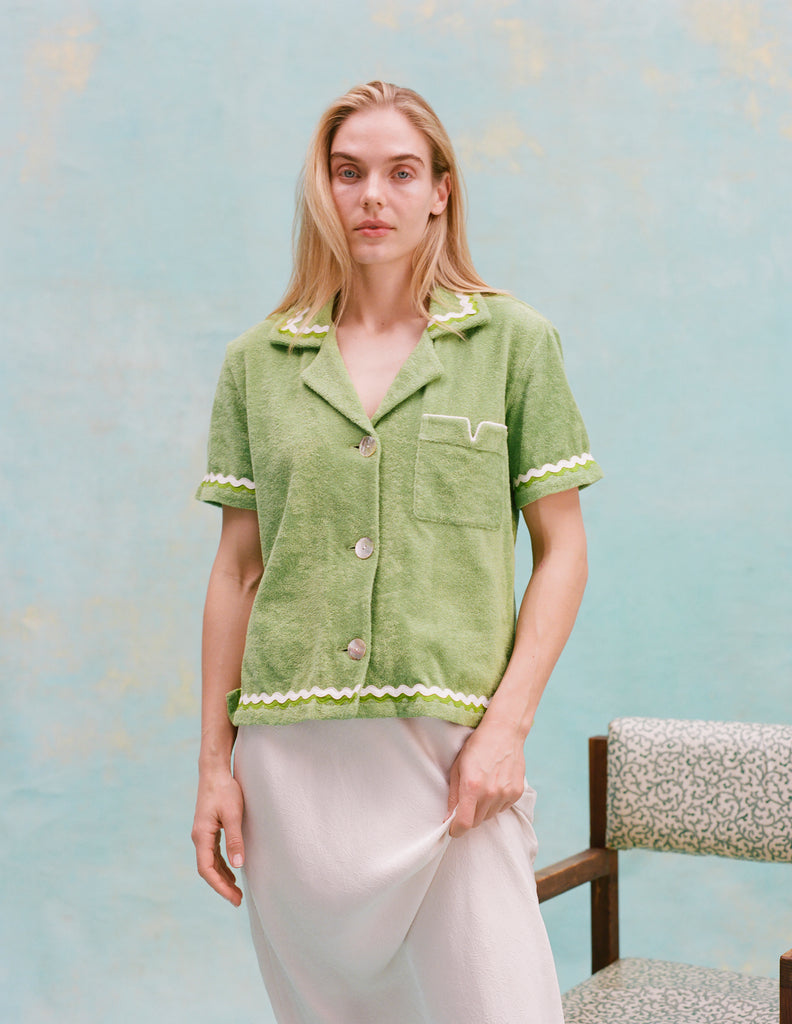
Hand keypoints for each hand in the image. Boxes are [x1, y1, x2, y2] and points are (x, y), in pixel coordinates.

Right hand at [191, 768, 244, 905]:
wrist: (214, 771)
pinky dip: (222, 865)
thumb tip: (238, 864)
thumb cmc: (224, 790)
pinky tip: (232, 869)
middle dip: (221, 886)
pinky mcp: (208, 829)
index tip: (232, 898)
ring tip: (236, 891)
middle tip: (237, 900)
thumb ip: (235, 839)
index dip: (219, 886)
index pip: (207, 869)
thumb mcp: (233, 814)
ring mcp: (202, 833)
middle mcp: (199, 837)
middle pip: (207, 869)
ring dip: (222, 877)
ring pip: (210, 862)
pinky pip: (213, 853)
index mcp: (202, 836)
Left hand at [446, 722, 525, 837]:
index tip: (453, 829)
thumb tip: (448, 817)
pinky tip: (494, 786)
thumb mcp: (457, 767)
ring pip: (490, 816)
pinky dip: (496, 803)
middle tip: (466, 801)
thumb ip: (453, 795)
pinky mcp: (517, 792)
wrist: (504, 732)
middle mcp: (490, 793)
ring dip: (483, 809)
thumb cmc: (477, 746)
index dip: (456, 830)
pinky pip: (502, 808)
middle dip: (468, 817)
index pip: (464, 823)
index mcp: (472, 787)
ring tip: (482, 788)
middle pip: (476, 822)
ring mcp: (506, 793)